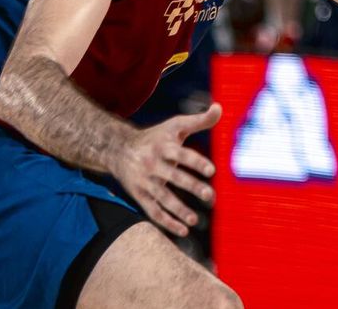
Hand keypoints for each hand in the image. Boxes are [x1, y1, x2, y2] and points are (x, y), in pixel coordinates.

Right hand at [112, 103, 220, 236]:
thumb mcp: (175, 125)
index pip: (181, 154)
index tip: (211, 170)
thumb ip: (199, 120)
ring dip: (179, 210)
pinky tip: (183, 230)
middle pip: (174, 177)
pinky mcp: (139, 195)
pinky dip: (167, 223)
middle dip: (192, 187)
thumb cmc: (155, 137)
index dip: (196, 162)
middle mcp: (153, 164)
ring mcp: (145, 181)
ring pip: (162, 198)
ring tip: (195, 220)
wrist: (117, 149)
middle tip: (210, 196)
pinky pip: (153, 211)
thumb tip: (220, 107)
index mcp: (164, 146)